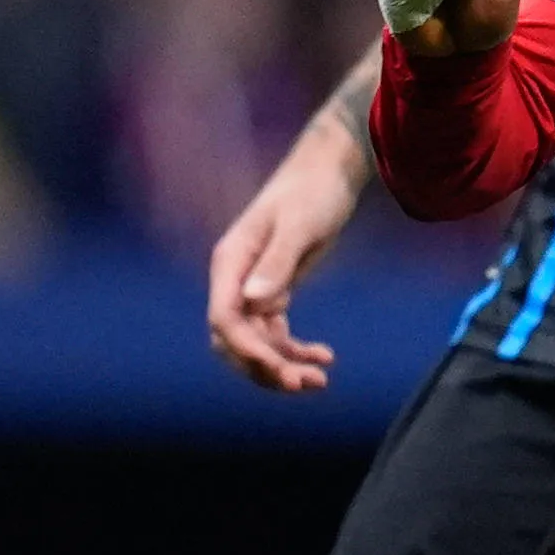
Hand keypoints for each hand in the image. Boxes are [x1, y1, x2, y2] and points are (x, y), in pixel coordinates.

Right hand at [207, 125, 368, 391]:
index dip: (246, 350)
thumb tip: (253, 301)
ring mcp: (253, 287)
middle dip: (264, 367)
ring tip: (320, 380)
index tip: (279, 370)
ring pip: (256, 343)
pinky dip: (295, 350)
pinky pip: (275, 334)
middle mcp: (235, 278)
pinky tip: (325, 357)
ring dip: (282, 366)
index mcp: (231, 262)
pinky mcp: (274, 291)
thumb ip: (277, 261)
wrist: (331, 171)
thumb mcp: (299, 224)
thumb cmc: (314, 191)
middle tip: (303, 383)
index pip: (224, 319)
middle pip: (234, 340)